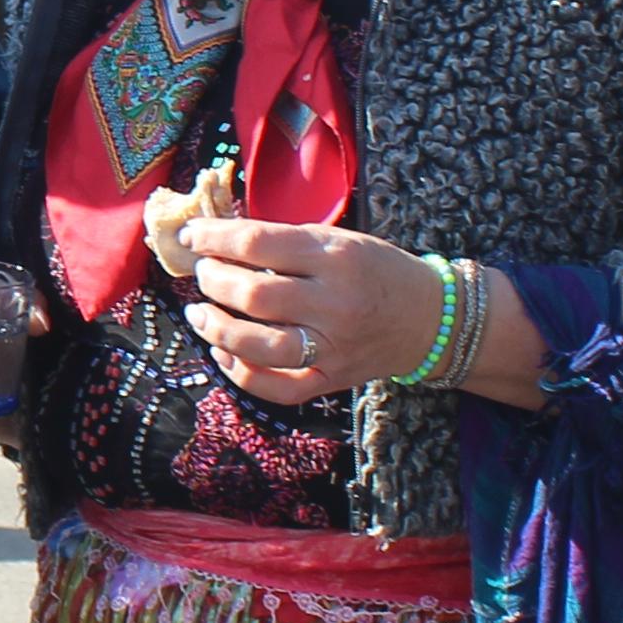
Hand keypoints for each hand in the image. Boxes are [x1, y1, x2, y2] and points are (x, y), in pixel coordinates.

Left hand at [182, 220, 549, 409]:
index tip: (191, 235)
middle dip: (214, 282)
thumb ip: (285, 241)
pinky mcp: (332, 379)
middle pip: (254, 296)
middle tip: (201, 273)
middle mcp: (334, 303)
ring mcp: (332, 347)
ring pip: (259, 345)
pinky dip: (241, 373)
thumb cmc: (376, 270)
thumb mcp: (339, 240)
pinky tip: (222, 353)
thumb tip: (220, 237)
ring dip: (217, 329)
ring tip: (198, 313)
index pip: (259, 244)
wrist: (431, 318)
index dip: (215, 238)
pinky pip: (277, 387)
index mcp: (336, 257)